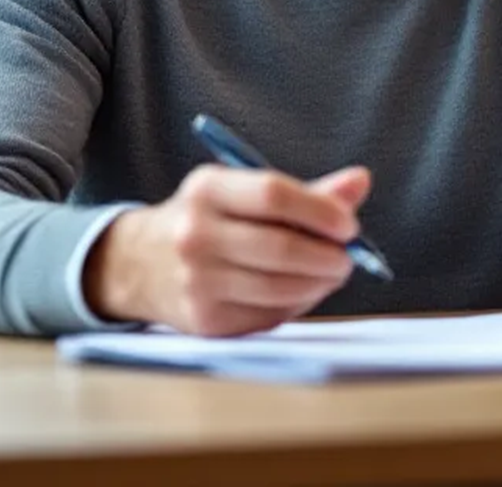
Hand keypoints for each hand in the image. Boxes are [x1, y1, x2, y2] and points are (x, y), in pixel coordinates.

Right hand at [83, 164, 369, 335]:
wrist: (141, 264)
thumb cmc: (209, 220)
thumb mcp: (242, 191)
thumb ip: (306, 191)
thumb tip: (360, 182)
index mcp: (207, 189)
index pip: (273, 195)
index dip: (320, 211)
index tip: (348, 225)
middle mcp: (195, 234)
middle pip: (281, 248)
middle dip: (327, 256)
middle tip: (347, 258)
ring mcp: (197, 281)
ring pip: (279, 288)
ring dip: (318, 284)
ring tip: (330, 274)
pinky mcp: (205, 320)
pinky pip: (268, 316)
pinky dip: (295, 305)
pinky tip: (299, 292)